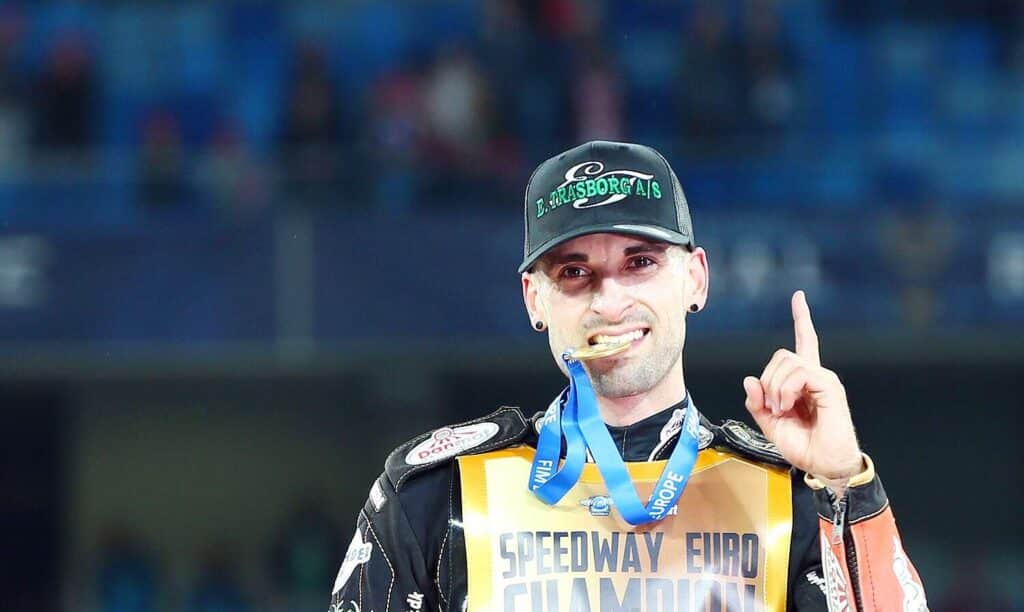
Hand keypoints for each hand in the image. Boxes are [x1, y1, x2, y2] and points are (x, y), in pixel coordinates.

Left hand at [742, 291, 863, 481]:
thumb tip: (749, 380)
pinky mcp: (829, 386)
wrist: (825, 464)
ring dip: (775, 387)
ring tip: (781, 409)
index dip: (802, 319)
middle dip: (767, 380)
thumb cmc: (804, 446)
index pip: (804, 342)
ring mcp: (824, 379)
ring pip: (787, 362)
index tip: (799, 297)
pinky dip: (785, 390)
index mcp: (803, 381)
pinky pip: (799, 373)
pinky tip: (788, 406)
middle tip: (772, 407)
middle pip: (781, 355)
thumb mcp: (771, 424)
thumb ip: (757, 403)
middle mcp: (816, 375)